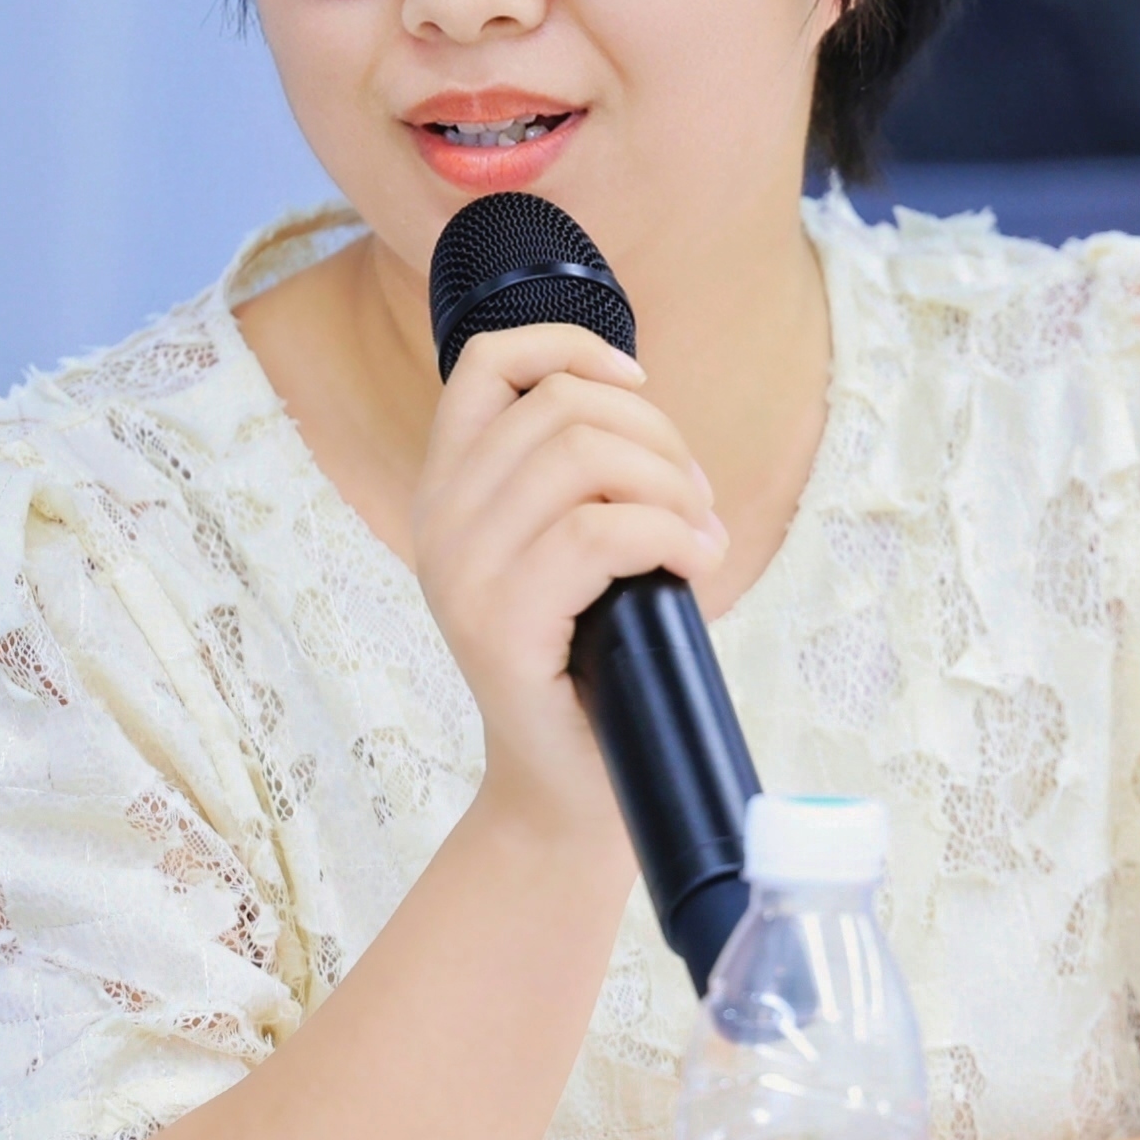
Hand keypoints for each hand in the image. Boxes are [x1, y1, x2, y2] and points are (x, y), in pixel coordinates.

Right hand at [411, 323, 725, 833]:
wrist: (567, 790)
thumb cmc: (590, 661)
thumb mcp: (570, 546)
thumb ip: (577, 471)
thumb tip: (640, 398)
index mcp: (445, 490)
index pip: (486, 362)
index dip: (573, 348)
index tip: (639, 388)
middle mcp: (437, 522)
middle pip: (562, 406)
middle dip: (657, 437)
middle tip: (696, 501)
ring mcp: (461, 574)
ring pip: (583, 458)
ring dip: (671, 485)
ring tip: (701, 535)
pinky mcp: (499, 627)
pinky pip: (600, 532)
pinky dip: (672, 532)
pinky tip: (700, 560)